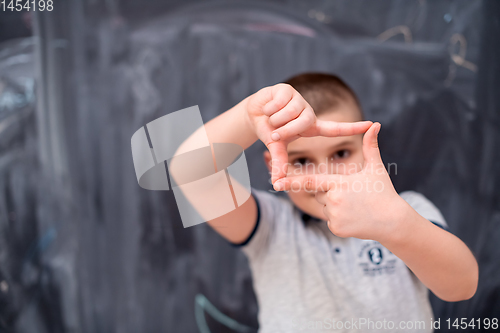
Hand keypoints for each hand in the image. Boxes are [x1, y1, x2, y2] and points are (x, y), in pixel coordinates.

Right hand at [245, 83, 372, 183]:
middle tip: (275, 132)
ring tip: (271, 118)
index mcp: (310, 126)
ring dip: (275, 119)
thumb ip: (279, 163)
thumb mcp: (275, 147)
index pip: (335, 128)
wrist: (253, 114)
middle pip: (304, 122)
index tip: (373, 124)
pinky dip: (270, 109)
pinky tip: (268, 107)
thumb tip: (276, 183)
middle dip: (285, 130)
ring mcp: (299, 99)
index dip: (353, 127)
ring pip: (290, 113)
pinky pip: (280, 103)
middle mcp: (308, 112)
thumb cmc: (269, 130)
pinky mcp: (287, 89)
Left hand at [273, 123, 407, 241]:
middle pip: (319, 193)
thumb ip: (371, 146)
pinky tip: (354, 217)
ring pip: (324, 207)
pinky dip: (339, 219)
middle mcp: (333, 200)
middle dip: (329, 192)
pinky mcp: (336, 229)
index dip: (291, 180)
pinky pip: (329, 220)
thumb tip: (375, 124)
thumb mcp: (376, 169)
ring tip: (355, 206)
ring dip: (334, 205)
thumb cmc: (384, 193)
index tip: (276, 181)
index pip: (310, 181)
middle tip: (351, 194)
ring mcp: (334, 216)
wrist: (393, 222)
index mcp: (339, 183)